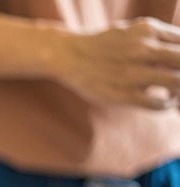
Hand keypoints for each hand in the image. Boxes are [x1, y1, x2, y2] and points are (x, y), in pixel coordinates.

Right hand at [54, 17, 179, 108]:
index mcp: (147, 30)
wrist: (69, 55)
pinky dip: (167, 104)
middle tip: (178, 79)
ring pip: (177, 82)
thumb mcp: (132, 32)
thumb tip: (179, 59)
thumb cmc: (104, 45)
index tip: (178, 66)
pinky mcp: (123, 94)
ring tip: (176, 92)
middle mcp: (143, 49)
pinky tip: (166, 102)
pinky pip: (157, 103)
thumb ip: (157, 39)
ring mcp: (133, 73)